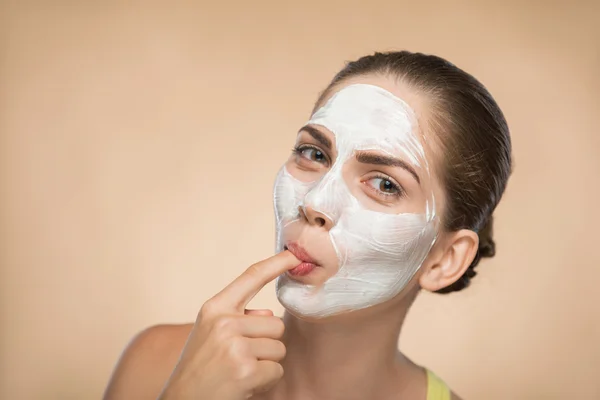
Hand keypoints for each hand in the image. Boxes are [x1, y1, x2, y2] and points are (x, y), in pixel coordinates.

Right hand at [158, 251, 299, 399]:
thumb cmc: (200, 368)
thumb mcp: (209, 333)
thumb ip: (237, 318)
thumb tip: (266, 314)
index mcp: (215, 308)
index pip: (251, 277)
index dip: (276, 263)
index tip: (294, 254)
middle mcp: (224, 322)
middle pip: (275, 325)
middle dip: (266, 345)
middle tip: (240, 359)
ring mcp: (235, 346)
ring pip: (278, 349)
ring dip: (266, 365)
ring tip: (240, 372)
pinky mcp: (245, 370)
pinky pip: (276, 370)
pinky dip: (265, 382)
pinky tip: (244, 385)